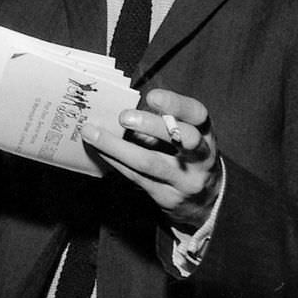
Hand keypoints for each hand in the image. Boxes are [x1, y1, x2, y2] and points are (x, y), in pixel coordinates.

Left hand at [81, 87, 221, 230]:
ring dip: (116, 146)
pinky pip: (135, 176)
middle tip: (124, 116)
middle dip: (153, 126)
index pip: (197, 114)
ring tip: (92, 133)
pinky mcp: (166, 197)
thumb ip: (162, 123)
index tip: (152, 97)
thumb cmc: (187, 155)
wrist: (205, 200)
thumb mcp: (184, 136)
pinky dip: (113, 160)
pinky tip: (98, 149)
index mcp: (206, 133)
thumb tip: (124, 111)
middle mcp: (201, 157)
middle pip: (183, 139)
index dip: (176, 104)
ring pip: (150, 162)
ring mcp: (185, 180)